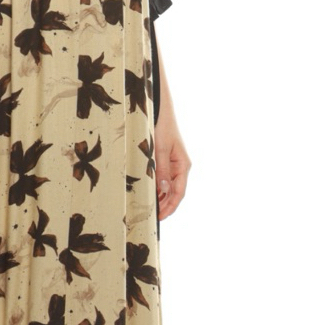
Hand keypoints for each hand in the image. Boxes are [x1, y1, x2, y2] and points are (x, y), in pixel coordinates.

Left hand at [152, 30, 190, 219]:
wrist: (157, 105)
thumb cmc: (160, 124)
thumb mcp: (158, 147)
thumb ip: (160, 169)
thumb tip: (163, 191)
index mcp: (182, 165)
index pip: (178, 193)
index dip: (169, 208)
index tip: (158, 219)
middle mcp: (178, 165)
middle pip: (172, 192)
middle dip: (162, 205)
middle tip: (147, 218)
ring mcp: (170, 162)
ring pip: (165, 186)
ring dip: (157, 197)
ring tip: (143, 209)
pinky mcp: (161, 156)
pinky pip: (159, 176)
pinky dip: (153, 185)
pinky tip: (142, 191)